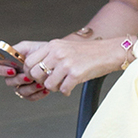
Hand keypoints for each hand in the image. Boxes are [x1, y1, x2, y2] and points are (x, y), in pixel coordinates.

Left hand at [12, 34, 127, 97]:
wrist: (109, 52)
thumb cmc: (87, 52)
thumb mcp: (64, 47)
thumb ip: (49, 56)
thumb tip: (34, 71)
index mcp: (52, 45)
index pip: (29, 61)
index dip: (31, 72)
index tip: (38, 76)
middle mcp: (57, 53)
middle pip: (35, 74)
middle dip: (41, 81)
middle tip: (51, 81)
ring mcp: (66, 63)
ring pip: (48, 84)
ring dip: (55, 88)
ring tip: (63, 83)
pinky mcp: (76, 73)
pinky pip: (63, 90)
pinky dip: (67, 91)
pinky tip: (71, 86)